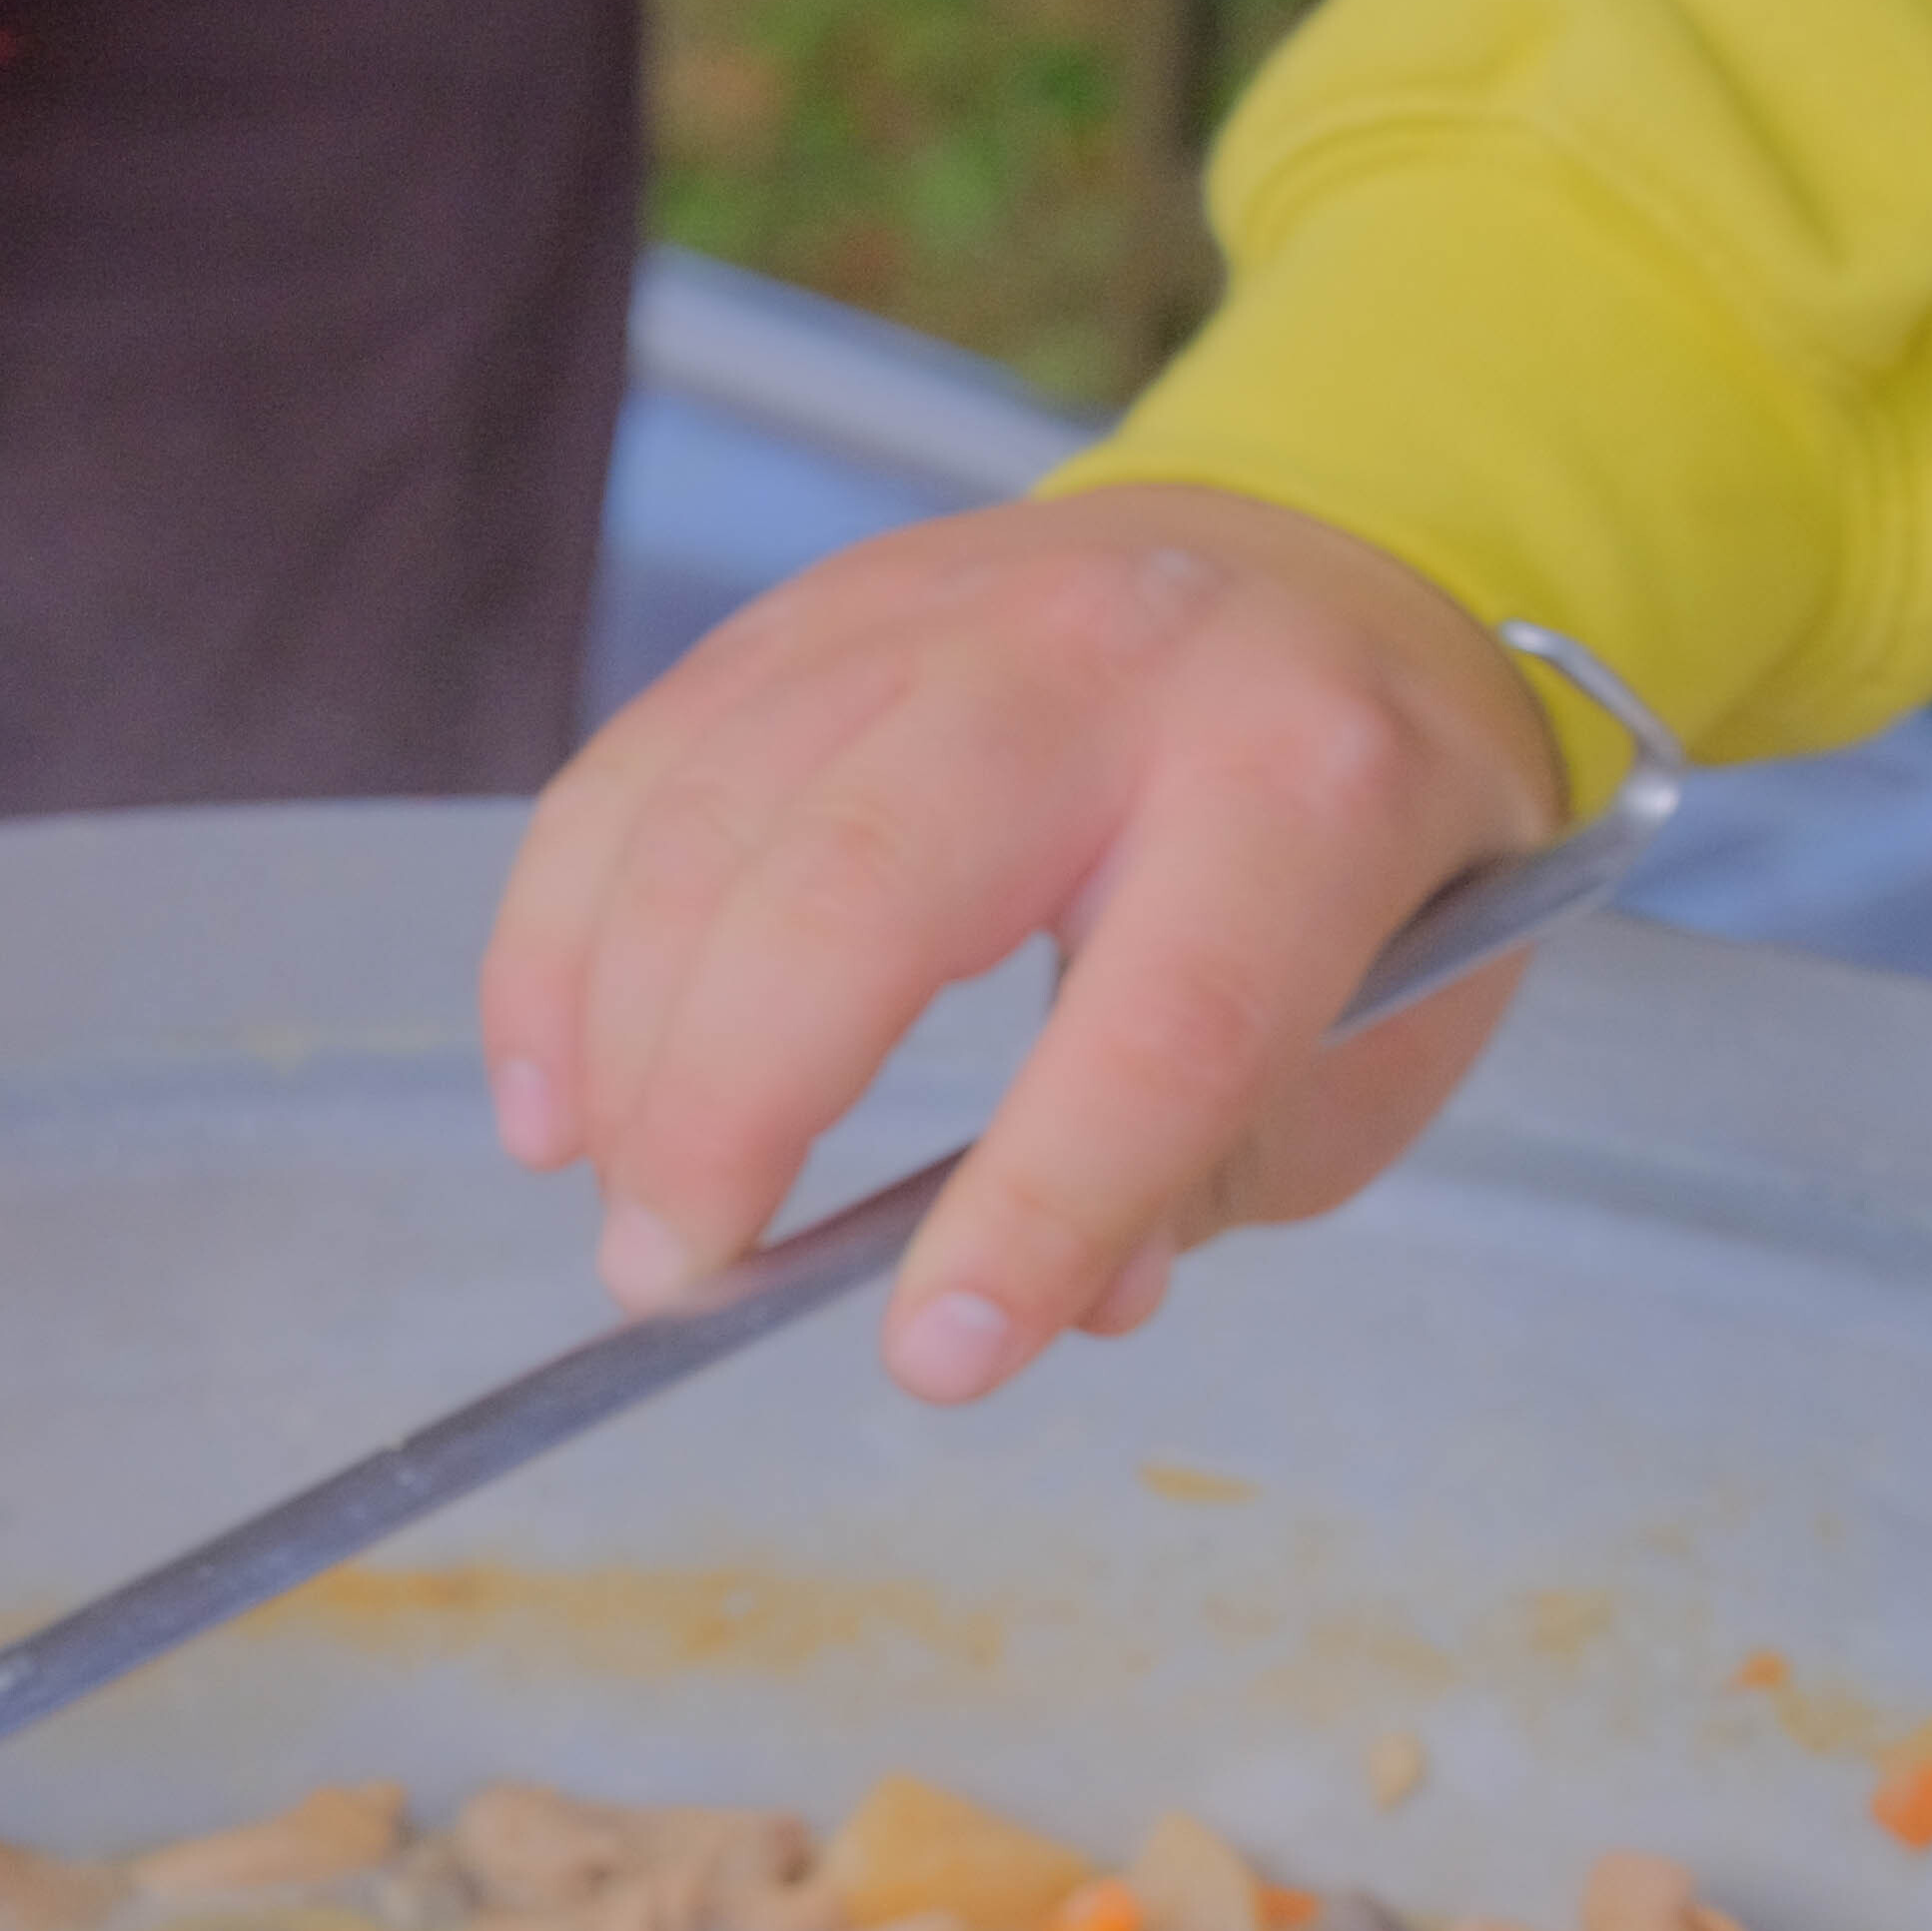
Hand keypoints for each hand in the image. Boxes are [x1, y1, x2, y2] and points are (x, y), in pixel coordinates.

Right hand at [482, 482, 1561, 1406]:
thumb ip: (1216, 1171)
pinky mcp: (804, 617)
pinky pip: (626, 777)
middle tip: (674, 1276)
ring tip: (625, 1209)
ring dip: (623, 1045)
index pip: (1164, 1024)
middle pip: (868, 881)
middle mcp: (1110, 665)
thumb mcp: (1379, 1025)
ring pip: (709, 821)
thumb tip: (1067, 1302)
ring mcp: (935, 614)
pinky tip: (553, 1099)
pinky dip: (553, 953)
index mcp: (1307, 787)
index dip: (1039, 1207)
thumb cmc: (1348, 841)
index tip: (934, 1359)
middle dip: (734, 1108)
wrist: (1314, 571)